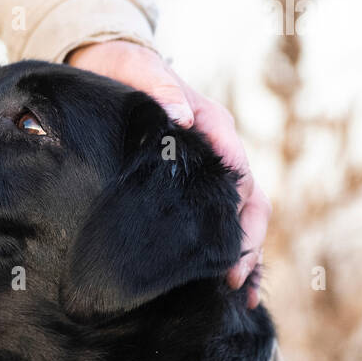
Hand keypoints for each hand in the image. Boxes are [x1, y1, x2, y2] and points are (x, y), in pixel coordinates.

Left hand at [68, 40, 269, 306]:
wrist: (111, 66)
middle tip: (236, 281)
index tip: (228, 244)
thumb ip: (162, 88)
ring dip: (247, 253)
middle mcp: (220, 149)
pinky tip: (232, 283)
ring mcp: (211, 168)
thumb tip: (182, 114)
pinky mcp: (195, 182)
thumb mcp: (140, 71)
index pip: (237, 172)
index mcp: (213, 124)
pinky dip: (231, 249)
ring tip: (244, 294)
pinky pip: (222, 217)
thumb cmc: (126, 71)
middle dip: (248, 243)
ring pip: (243, 215)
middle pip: (250, 201)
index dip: (237, 210)